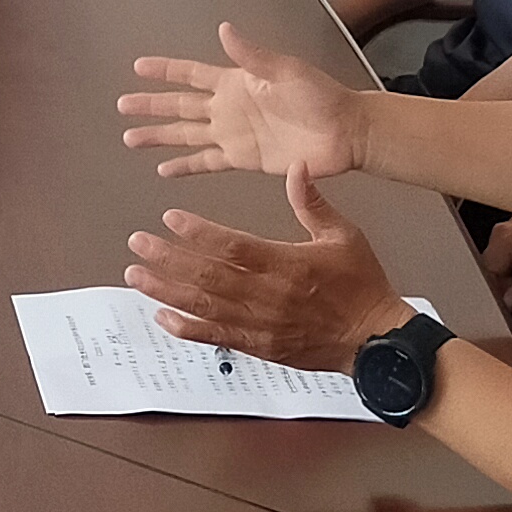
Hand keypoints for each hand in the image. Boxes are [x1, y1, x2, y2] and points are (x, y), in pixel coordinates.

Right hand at [121, 20, 367, 180]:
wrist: (344, 132)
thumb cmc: (319, 96)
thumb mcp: (285, 70)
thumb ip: (251, 56)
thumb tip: (223, 30)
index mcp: (236, 82)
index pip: (190, 74)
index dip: (165, 71)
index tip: (138, 67)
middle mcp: (228, 108)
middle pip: (179, 106)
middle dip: (151, 106)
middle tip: (122, 106)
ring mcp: (233, 134)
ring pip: (185, 135)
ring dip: (159, 137)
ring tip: (131, 138)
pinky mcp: (243, 159)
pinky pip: (206, 162)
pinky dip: (185, 166)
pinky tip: (165, 170)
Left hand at [125, 167, 405, 374]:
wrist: (376, 341)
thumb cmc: (362, 285)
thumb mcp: (344, 235)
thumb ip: (312, 202)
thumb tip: (297, 165)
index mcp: (287, 264)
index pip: (234, 246)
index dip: (198, 232)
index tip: (170, 218)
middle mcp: (267, 295)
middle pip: (208, 276)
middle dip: (168, 258)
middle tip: (137, 243)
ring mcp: (259, 324)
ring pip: (203, 306)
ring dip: (165, 290)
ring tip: (135, 275)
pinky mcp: (258, 346)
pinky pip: (214, 337)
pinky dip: (185, 328)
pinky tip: (160, 315)